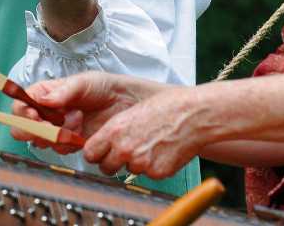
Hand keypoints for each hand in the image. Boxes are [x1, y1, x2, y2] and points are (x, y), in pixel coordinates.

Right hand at [11, 73, 168, 152]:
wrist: (131, 104)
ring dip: (54, 137)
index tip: (34, 115)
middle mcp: (49, 112)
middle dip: (34, 129)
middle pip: (24, 127)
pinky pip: (59, 150)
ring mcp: (59, 129)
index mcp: (47, 93)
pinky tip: (80, 135)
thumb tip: (42, 100)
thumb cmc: (108, 87)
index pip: (21, 103)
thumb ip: (64, 91)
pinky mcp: (71, 144)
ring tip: (74, 124)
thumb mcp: (86, 82)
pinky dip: (67, 145)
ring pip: (41, 141)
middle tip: (51, 126)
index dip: (22, 112)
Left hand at [82, 85, 206, 178]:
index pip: (90, 153)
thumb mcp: (131, 113)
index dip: (97, 153)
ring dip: (136, 163)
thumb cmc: (165, 108)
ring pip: (128, 170)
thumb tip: (102, 145)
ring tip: (150, 144)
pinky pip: (148, 175)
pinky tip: (163, 151)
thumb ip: (114, 130)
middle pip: (105, 167)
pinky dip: (154, 166)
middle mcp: (124, 148)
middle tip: (127, 150)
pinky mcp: (157, 173)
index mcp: (114, 131)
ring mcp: (141, 163)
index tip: (102, 151)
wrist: (193, 115)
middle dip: (113, 162)